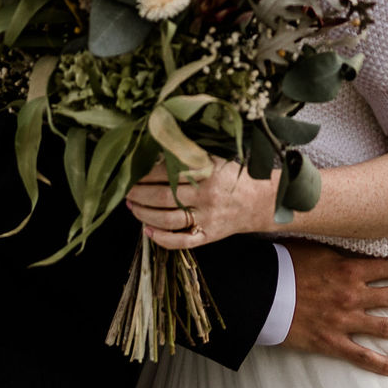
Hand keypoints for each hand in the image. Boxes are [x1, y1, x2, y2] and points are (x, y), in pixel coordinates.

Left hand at [124, 158, 275, 249]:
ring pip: (169, 220)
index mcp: (207, 172)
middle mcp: (206, 196)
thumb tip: (158, 146)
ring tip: (132, 207)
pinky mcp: (209, 235)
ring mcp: (207, 218)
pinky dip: (162, 239)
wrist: (260, 201)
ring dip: (145, 214)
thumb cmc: (233, 175)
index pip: (168, 173)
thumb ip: (190, 154)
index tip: (132, 172)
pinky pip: (183, 242)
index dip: (146, 174)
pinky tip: (148, 231)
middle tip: (126, 191)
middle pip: (164, 197)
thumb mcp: (215, 157)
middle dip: (140, 195)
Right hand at [280, 240, 387, 377]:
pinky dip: (383, 364)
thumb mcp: (314, 246)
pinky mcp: (331, 341)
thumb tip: (353, 236)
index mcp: (348, 268)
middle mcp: (352, 294)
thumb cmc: (283, 264)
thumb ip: (337, 245)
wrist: (262, 291)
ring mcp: (343, 320)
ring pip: (385, 327)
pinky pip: (363, 356)